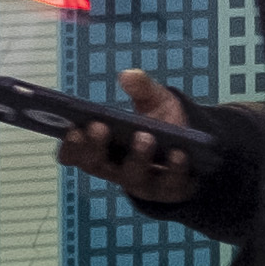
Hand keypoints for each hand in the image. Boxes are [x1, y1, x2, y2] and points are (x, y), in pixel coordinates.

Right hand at [61, 73, 213, 204]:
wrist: (194, 150)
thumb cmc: (161, 124)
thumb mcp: (153, 100)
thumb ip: (141, 87)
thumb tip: (128, 75)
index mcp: (102, 149)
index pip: (75, 153)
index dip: (70, 145)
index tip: (72, 130)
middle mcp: (116, 170)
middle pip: (97, 165)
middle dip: (95, 147)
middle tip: (99, 127)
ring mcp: (142, 183)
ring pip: (132, 177)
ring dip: (137, 158)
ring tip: (144, 137)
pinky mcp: (170, 190)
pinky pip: (169, 184)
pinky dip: (174, 169)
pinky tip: (178, 154)